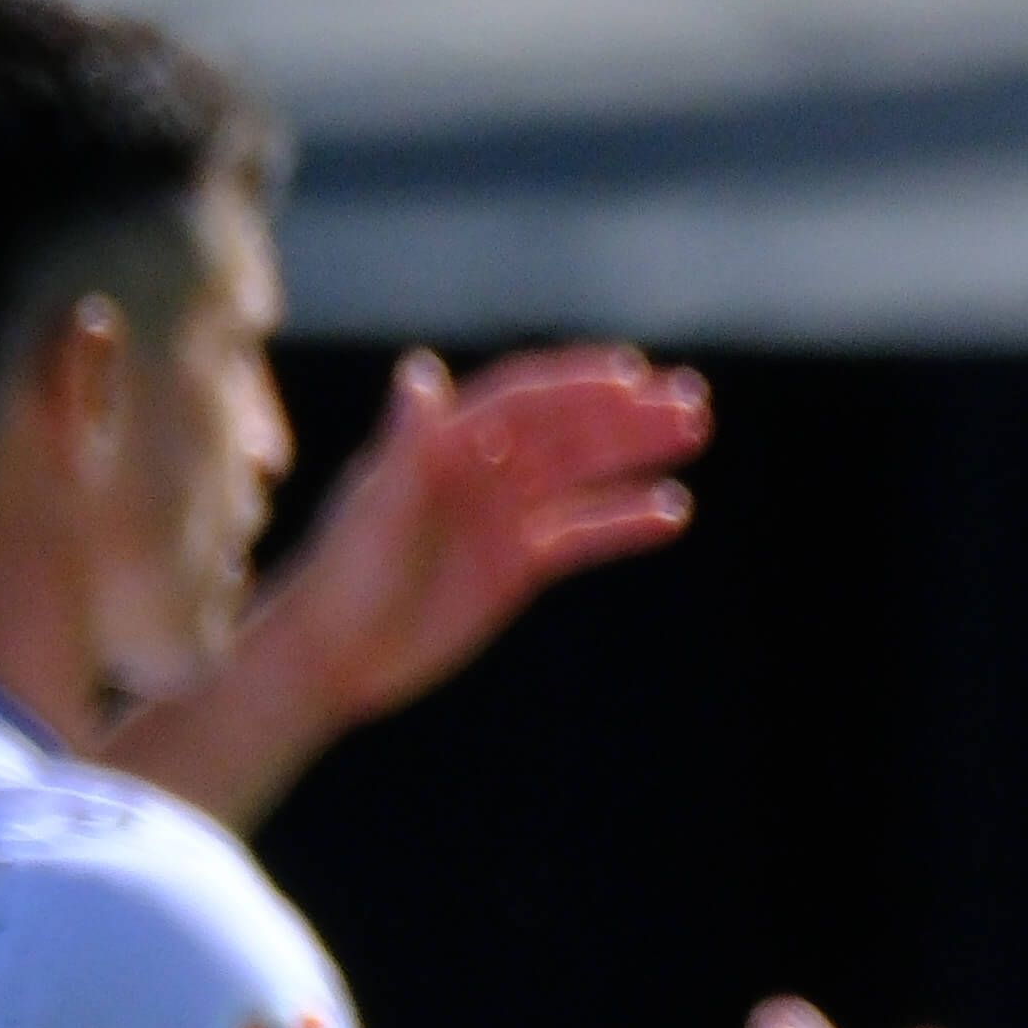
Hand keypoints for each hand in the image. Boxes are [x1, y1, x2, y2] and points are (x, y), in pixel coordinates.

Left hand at [248, 348, 711, 730]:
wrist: (332, 656)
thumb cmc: (342, 575)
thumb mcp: (377, 508)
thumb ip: (408, 442)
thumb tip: (423, 370)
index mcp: (440, 443)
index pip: (521, 399)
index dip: (576, 384)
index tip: (634, 377)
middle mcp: (477, 469)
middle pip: (564, 429)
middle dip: (626, 413)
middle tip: (690, 401)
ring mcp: (501, 515)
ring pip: (581, 473)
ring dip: (636, 452)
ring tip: (694, 435)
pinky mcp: (518, 563)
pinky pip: (582, 533)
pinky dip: (624, 521)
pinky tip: (671, 512)